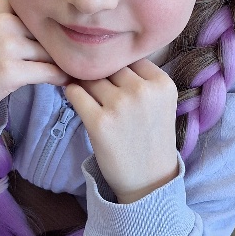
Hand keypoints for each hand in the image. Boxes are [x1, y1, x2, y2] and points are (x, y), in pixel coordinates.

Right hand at [0, 0, 68, 125]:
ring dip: (59, 64)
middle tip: (63, 61)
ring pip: (51, 53)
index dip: (50, 31)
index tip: (58, 42)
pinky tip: (62, 81)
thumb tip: (64, 30)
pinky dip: (60, 78)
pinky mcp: (10, 71)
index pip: (39, 15)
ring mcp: (6, 46)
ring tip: (60, 71)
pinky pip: (49, 72)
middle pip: (48, 33)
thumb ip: (19, 24)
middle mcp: (3, 20)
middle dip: (56, 49)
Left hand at [65, 59, 178, 203]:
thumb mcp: (160, 103)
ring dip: (85, 83)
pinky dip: (72, 93)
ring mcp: (120, 106)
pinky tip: (76, 99)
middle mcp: (143, 91)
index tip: (115, 80)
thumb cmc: (151, 139)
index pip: (131, 58)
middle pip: (110, 65)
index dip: (119, 67)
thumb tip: (105, 54)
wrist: (148, 181)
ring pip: (91, 77)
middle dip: (102, 75)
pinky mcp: (99, 122)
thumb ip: (141, 79)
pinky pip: (75, 93)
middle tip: (99, 89)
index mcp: (162, 84)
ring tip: (90, 97)